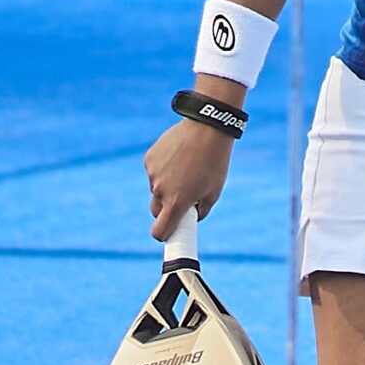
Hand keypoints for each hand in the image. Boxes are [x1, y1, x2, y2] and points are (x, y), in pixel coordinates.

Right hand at [146, 118, 235, 241]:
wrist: (207, 129)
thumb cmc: (215, 163)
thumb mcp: (214, 191)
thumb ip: (201, 210)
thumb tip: (192, 218)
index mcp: (177, 202)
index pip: (159, 231)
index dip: (163, 235)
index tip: (169, 233)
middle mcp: (160, 190)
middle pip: (156, 211)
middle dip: (166, 209)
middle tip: (183, 198)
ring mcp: (152, 174)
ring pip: (156, 189)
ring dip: (167, 186)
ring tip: (187, 169)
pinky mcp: (149, 159)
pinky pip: (154, 171)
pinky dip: (163, 169)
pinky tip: (178, 157)